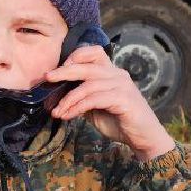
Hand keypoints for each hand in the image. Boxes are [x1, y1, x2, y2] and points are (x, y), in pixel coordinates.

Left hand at [46, 45, 176, 161]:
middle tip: (47, 78)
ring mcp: (122, 86)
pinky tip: (67, 116)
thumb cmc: (120, 122)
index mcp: (112, 72)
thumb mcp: (95, 108)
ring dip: (68, 99)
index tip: (58, 70)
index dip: (75, 56)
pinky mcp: (123, 99)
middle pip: (87, 66)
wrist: (143, 138)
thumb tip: (58, 95)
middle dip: (64, 71)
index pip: (94, 52)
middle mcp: (118, 75)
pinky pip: (94, 99)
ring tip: (56, 111)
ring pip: (88, 85)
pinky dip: (77, 107)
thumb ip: (82, 97)